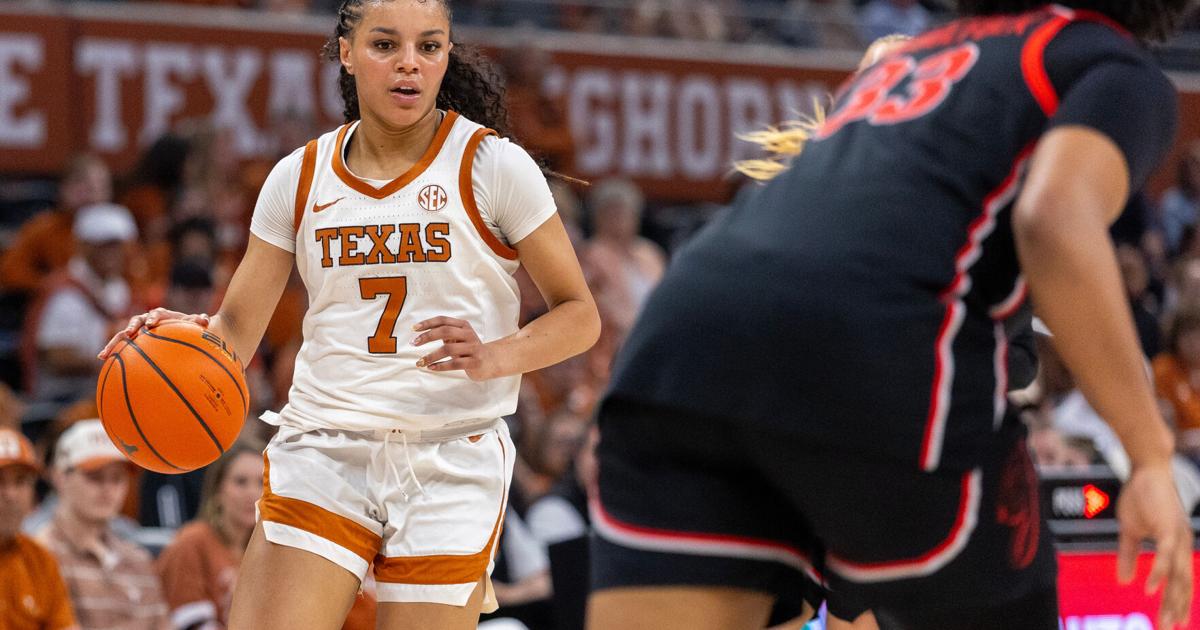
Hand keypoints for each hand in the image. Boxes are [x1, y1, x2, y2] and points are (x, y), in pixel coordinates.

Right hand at [97, 308, 210, 359]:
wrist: (183, 328)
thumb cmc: (190, 326)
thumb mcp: (196, 323)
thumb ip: (200, 320)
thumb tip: (205, 320)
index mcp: (162, 314)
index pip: (156, 314)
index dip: (153, 317)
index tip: (151, 324)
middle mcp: (146, 320)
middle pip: (135, 322)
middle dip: (130, 328)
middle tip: (128, 334)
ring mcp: (138, 330)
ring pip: (123, 335)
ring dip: (113, 344)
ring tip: (103, 355)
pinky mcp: (134, 340)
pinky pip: (122, 347)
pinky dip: (114, 353)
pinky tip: (104, 363)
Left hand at [411, 316, 498, 380]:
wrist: (491, 361)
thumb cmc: (469, 349)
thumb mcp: (458, 337)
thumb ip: (444, 333)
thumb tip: (421, 334)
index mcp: (463, 325)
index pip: (443, 320)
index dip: (428, 323)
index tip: (414, 329)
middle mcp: (468, 334)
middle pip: (445, 331)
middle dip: (427, 337)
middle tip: (414, 344)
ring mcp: (473, 348)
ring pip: (448, 349)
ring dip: (431, 356)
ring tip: (420, 362)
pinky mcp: (475, 362)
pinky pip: (455, 363)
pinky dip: (441, 366)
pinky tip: (431, 368)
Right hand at [1116, 463, 1194, 629]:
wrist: (1146, 469)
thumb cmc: (1140, 496)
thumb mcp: (1130, 530)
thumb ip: (1128, 555)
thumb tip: (1125, 581)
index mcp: (1176, 546)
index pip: (1180, 581)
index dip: (1176, 602)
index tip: (1173, 623)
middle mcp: (1182, 545)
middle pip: (1183, 584)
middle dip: (1176, 609)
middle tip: (1168, 629)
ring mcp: (1178, 537)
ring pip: (1179, 576)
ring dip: (1172, 600)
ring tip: (1166, 620)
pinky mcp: (1168, 529)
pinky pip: (1165, 557)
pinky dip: (1159, 575)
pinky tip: (1150, 590)